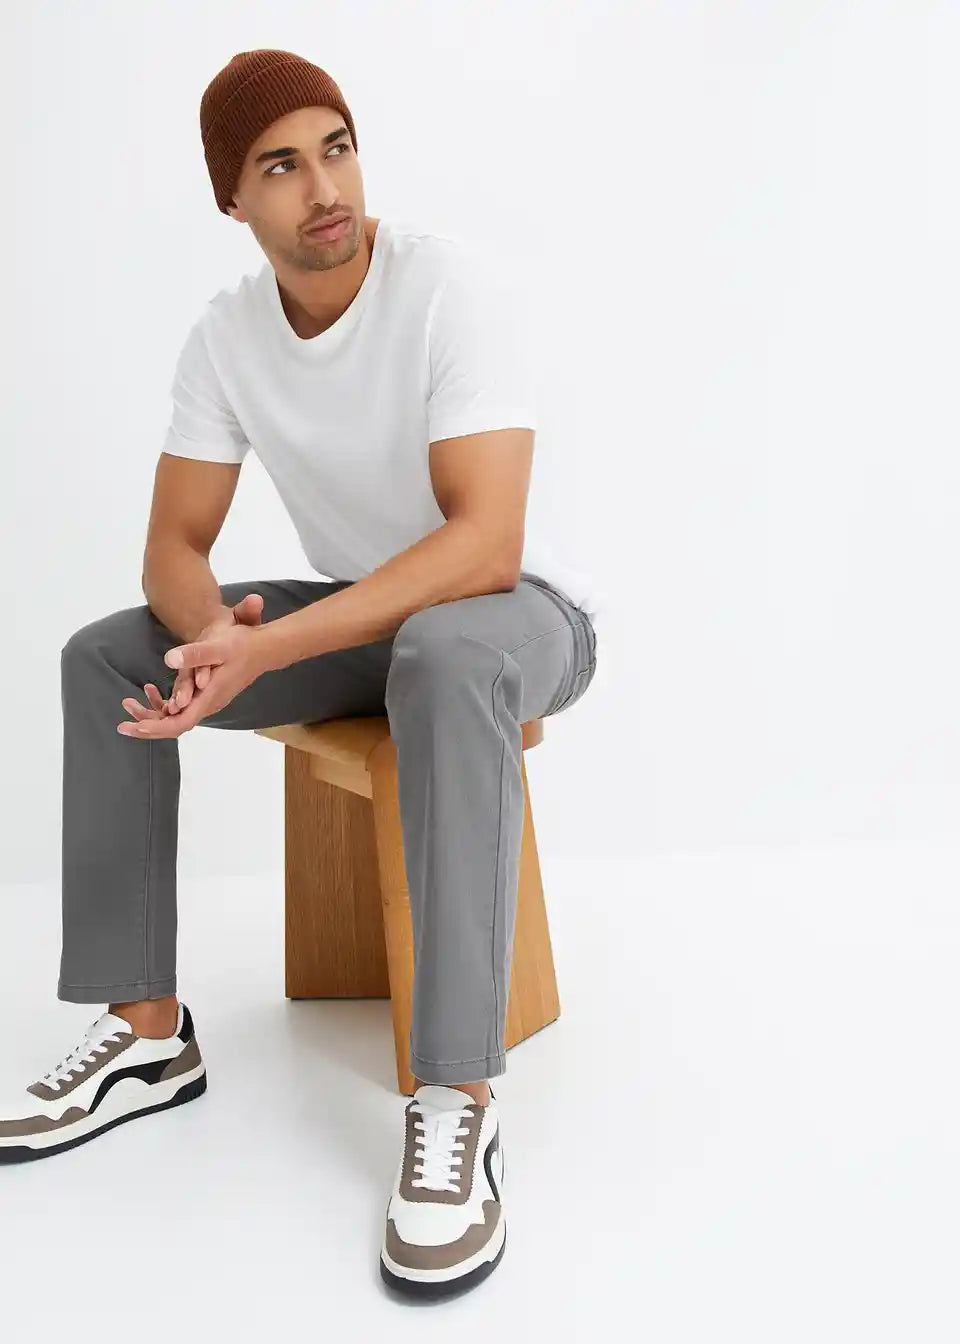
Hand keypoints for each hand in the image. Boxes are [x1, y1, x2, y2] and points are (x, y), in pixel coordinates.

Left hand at [117, 594, 268, 739]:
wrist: (264, 647)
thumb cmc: (242, 644)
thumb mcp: (218, 645)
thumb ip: (195, 653)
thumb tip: (168, 658)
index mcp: (209, 697)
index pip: (180, 723)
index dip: (156, 729)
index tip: (133, 728)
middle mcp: (208, 704)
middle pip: (174, 725)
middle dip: (147, 726)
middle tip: (121, 725)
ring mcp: (207, 701)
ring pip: (175, 717)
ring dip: (152, 713)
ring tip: (128, 703)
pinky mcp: (206, 694)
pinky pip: (181, 706)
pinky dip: (163, 702)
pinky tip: (149, 689)